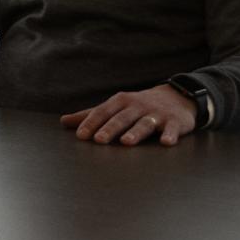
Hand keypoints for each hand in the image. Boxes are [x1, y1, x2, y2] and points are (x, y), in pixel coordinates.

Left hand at [59, 84, 195, 145]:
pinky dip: (169, 135)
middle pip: (121, 118)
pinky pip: (172, 129)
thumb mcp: (115, 106)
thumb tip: (63, 121)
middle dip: (110, 128)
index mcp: (120, 102)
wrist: (176, 97)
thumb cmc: (138, 105)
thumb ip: (91, 115)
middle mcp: (137, 106)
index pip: (103, 112)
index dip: (91, 123)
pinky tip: (165, 142)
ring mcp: (157, 114)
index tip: (80, 135)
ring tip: (126, 142)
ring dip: (135, 132)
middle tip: (98, 140)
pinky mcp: (175, 122)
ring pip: (144, 123)